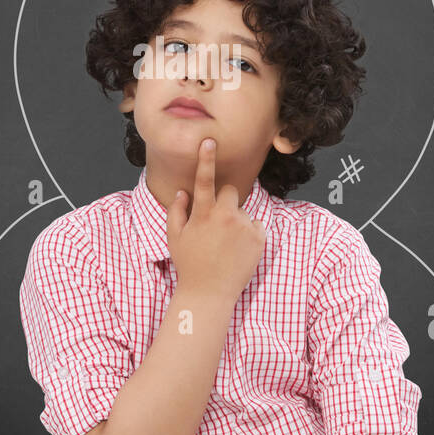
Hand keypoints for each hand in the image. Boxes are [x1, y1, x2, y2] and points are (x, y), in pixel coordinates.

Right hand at [166, 138, 266, 303]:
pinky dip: (249, 233)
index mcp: (202, 214)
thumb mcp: (174, 237)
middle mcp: (225, 216)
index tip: (209, 140)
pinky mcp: (259, 238)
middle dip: (224, 201)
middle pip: (230, 191)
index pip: (204, 179)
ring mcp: (244, 227)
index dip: (206, 159)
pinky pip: (256, 225)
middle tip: (216, 224)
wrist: (210, 293)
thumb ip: (176, 211)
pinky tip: (238, 250)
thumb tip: (182, 192)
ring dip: (235, 221)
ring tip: (226, 245)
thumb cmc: (189, 265)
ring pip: (241, 211)